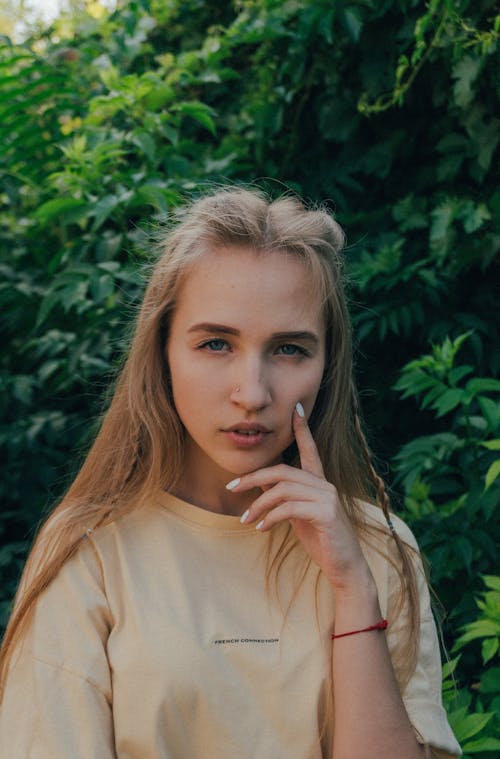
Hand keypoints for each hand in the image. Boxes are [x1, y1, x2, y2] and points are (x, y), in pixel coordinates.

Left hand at [228, 404, 374, 596]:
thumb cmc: (321, 540)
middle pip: (282, 470)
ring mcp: (327, 498)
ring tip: (246, 520)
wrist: (344, 567)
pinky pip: (290, 509)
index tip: (295, 409)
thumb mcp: (297, 516)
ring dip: (258, 505)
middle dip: (254, 477)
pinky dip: (270, 517)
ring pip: (283, 489)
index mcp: (319, 483)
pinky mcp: (326, 514)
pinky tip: (262, 528)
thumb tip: (260, 485)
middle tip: (232, 488)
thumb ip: (283, 498)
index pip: (310, 449)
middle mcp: (325, 485)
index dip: (302, 429)